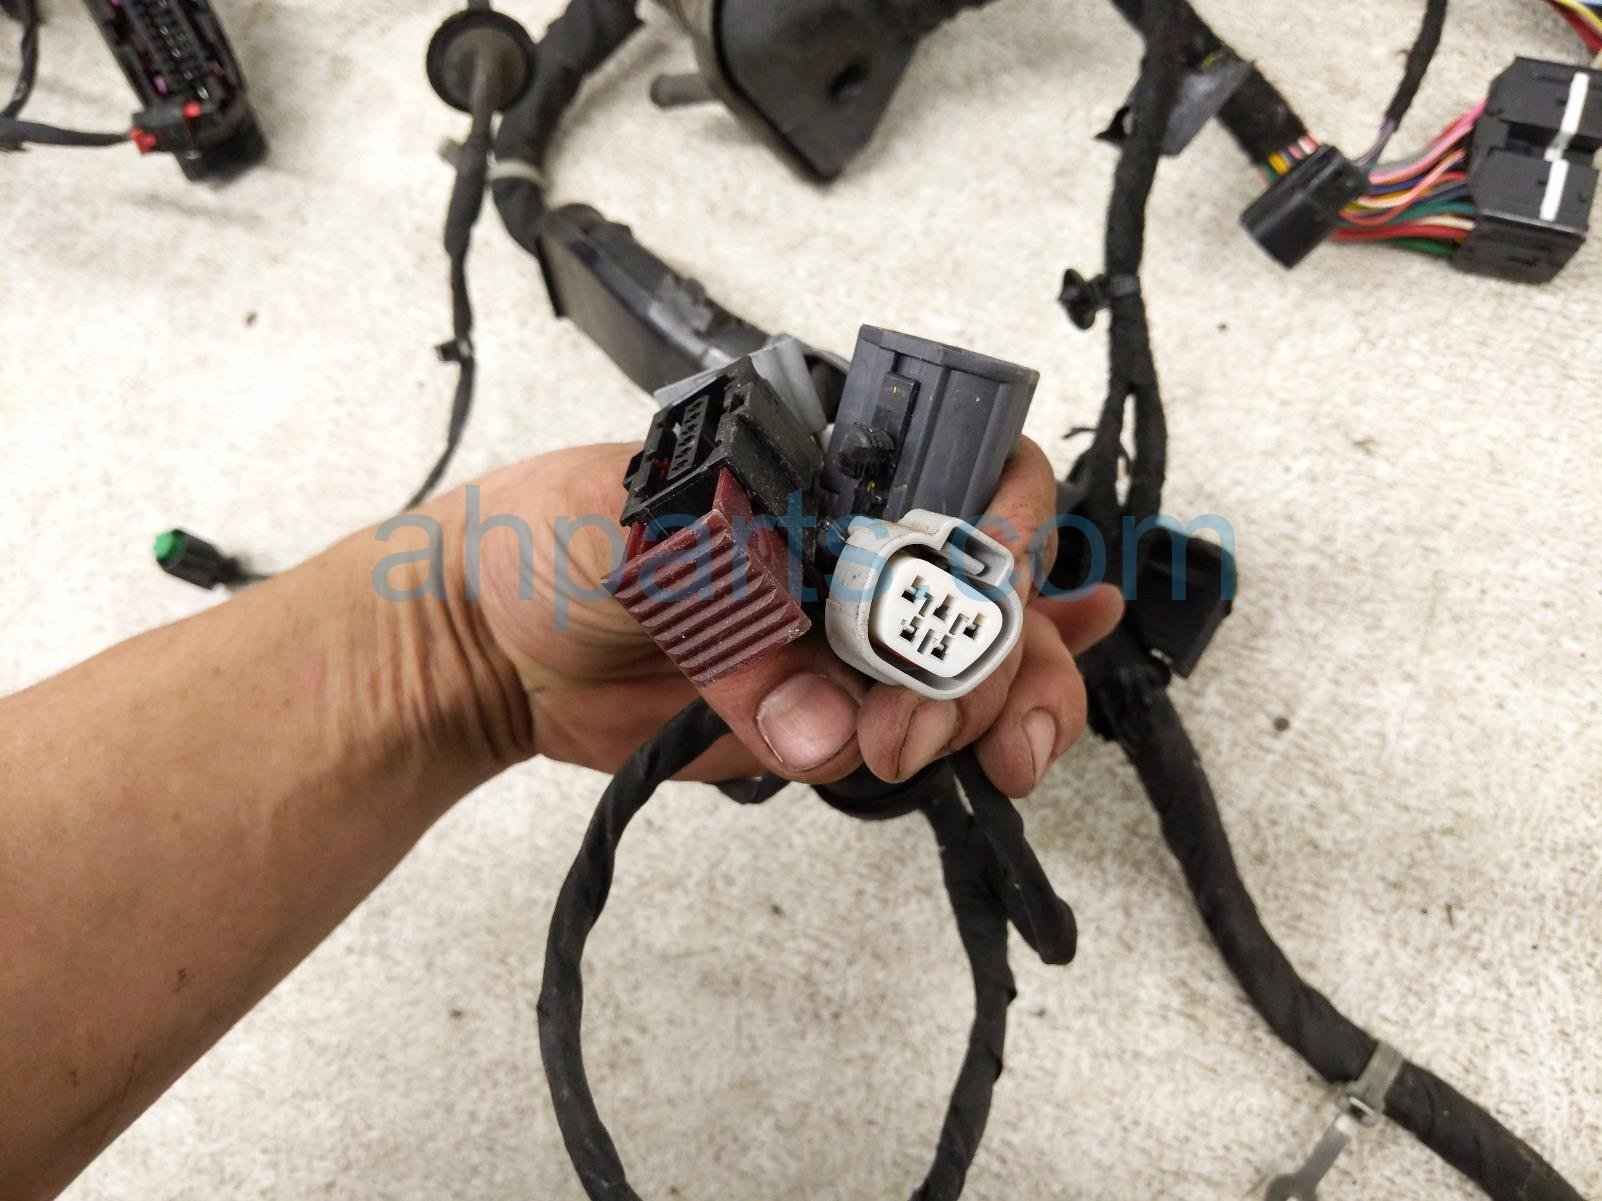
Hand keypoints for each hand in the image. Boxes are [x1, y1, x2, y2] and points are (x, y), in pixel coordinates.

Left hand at [444, 438, 1122, 794]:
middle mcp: (861, 548)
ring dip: (974, 719)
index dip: (1007, 530)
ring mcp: (852, 638)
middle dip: (977, 661)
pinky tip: (1021, 746)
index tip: (983, 587)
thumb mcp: (626, 523)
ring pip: (976, 673)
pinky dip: (978, 739)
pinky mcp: (829, 716)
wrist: (489, 644)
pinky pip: (919, 732)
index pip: (973, 475)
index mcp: (828, 468)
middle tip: (904, 720)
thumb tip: (814, 714)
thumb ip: (725, 594)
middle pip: (991, 589)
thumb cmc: (546, 538)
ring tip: (900, 747)